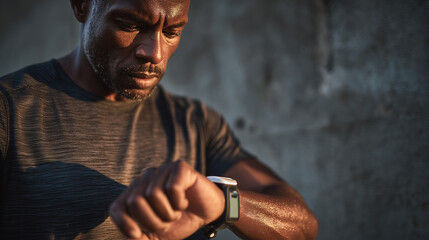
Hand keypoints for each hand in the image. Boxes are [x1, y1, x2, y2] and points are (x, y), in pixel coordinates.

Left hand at [109, 160, 224, 239]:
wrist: (209, 212)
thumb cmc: (182, 220)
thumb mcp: (159, 235)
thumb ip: (142, 239)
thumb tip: (129, 238)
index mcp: (136, 193)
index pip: (117, 206)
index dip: (122, 222)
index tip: (137, 234)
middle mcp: (146, 178)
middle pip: (135, 201)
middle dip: (153, 221)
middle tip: (168, 222)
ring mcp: (162, 170)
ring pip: (154, 194)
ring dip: (169, 212)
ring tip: (178, 212)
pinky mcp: (179, 167)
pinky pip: (172, 187)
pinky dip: (179, 202)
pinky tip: (185, 201)